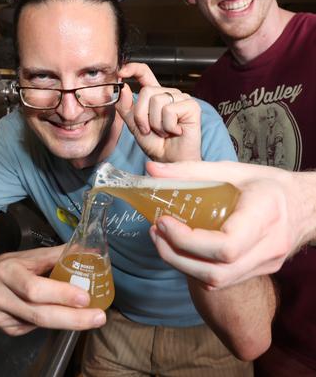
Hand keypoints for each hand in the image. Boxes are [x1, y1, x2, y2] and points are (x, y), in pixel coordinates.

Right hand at [0, 245, 106, 334]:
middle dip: (73, 318)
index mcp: (7, 272)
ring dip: (65, 322)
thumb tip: (90, 253)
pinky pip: (30, 328)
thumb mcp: (29, 256)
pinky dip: (47, 323)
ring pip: (37, 324)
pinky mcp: (1, 327)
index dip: (61, 295)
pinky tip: (54, 315)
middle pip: (39, 314)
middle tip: (98, 317)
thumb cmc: (7, 265)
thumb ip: (59, 255)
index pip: (35, 288)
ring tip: (89, 318)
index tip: (86, 297)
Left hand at [116, 62, 200, 161]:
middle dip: (141, 115)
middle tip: (148, 129)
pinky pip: (169, 110)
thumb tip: (122, 88)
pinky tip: (174, 131)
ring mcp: (181, 98)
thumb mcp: (134, 124)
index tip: (121, 73)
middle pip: (146, 91)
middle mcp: (169, 94)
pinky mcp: (191, 106)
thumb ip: (125, 107)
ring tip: (163, 131)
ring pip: (157, 101)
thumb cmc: (156, 144)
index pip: (144, 73)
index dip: (133, 69)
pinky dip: (167, 126)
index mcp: (155, 95)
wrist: (169, 161)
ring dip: (155, 123)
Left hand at [146, 160, 315, 288]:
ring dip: (182, 265)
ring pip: (217, 281)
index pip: (226, 247)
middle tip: (156, 232)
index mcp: (265, 216)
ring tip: (162, 240)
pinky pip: (222, 280)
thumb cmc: (270, 185)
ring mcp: (265, 264)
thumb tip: (151, 169)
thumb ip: (191, 171)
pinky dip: (195, 268)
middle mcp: (268, 247)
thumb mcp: (233, 170)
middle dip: (176, 256)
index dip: (188, 241)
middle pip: (217, 272)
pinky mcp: (259, 271)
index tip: (164, 221)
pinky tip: (181, 249)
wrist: (308, 206)